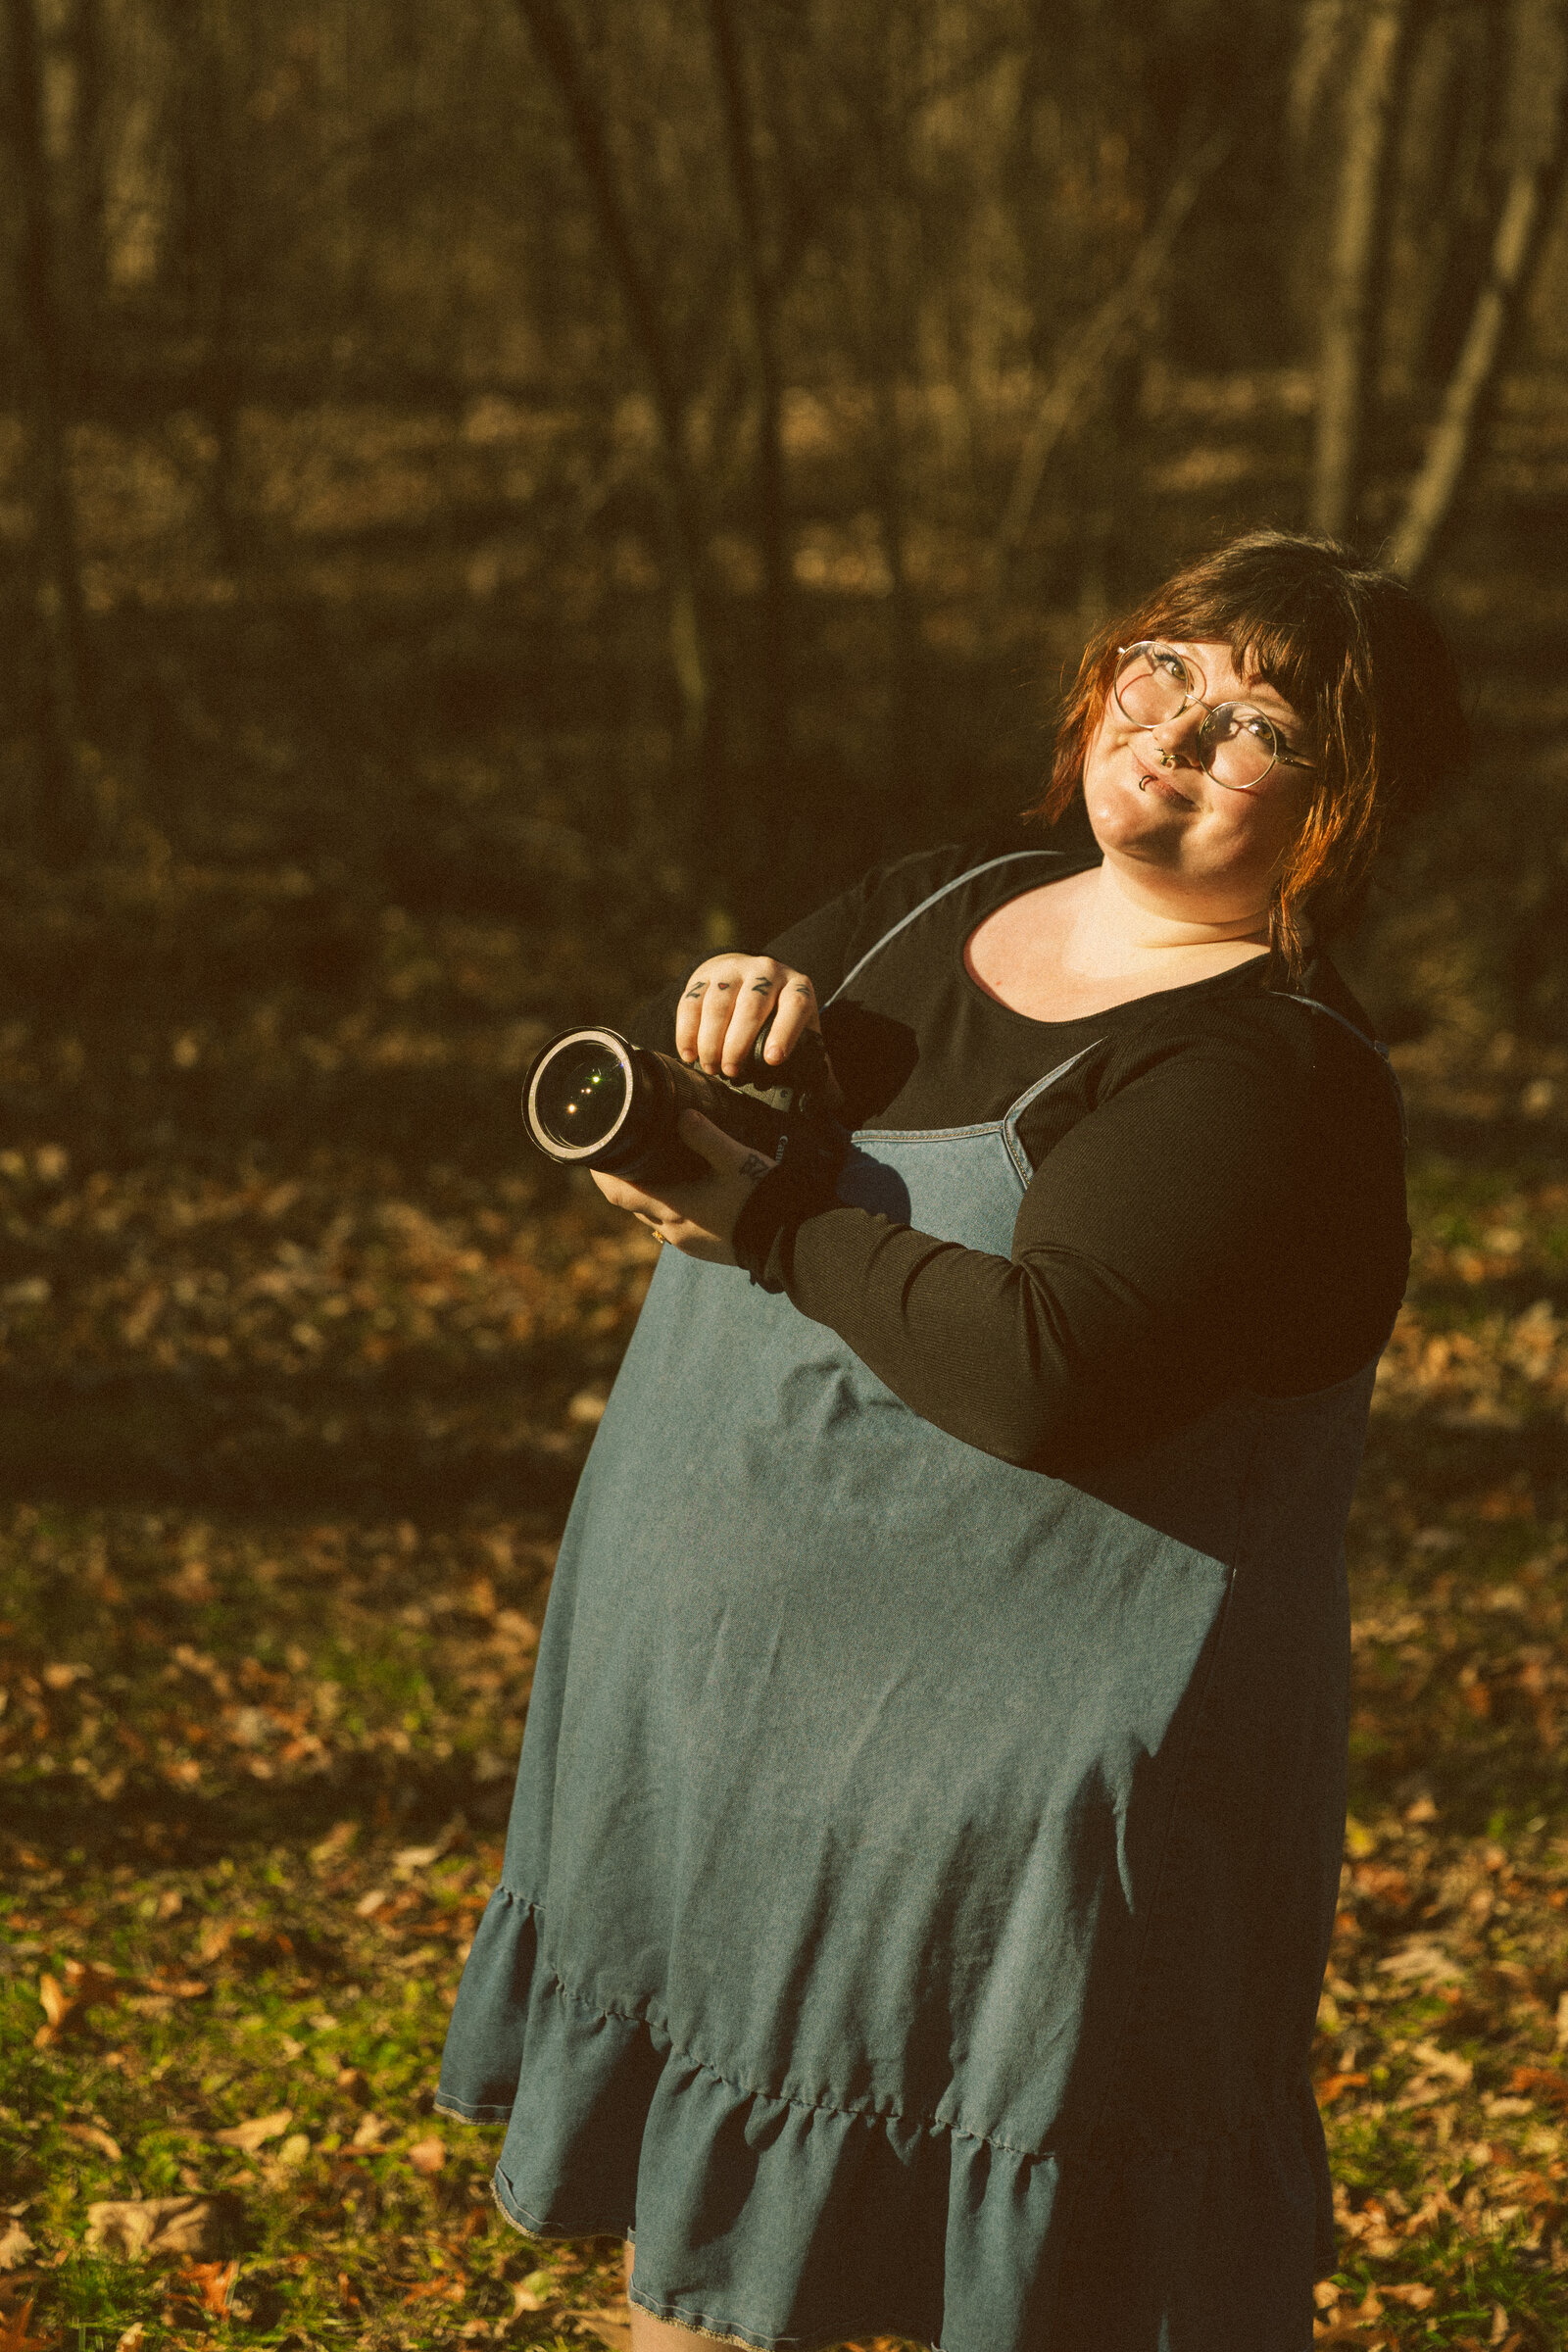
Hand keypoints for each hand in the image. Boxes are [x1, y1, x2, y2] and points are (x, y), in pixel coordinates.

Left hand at [590, 1109, 773, 1263]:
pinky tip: (683, 1189)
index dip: (601, 1175)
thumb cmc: (763, 1200)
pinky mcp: (703, 1247)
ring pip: (654, 1215)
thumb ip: (707, 1136)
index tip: (592, 1155)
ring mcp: (688, 1242)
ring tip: (652, 1166)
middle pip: (634, 1204)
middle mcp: (673, 1230)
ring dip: (648, 1194)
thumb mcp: (736, 1159)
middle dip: (625, 1180)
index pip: (619, 1194)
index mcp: (674, 1208)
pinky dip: (669, 1205)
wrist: (794, 1242)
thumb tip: (682, 1115)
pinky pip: (674, 1224)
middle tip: (623, 1151)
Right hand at [675, 951, 822, 1078]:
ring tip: (710, 1068)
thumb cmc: (778, 1016)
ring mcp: (733, 970)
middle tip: (731, 1072)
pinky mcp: (704, 975)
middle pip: (751, 1005)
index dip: (785, 1031)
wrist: (747, 977)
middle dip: (739, 1042)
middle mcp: (767, 972)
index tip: (773, 1060)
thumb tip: (835, 1102)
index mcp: (797, 987)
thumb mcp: (801, 1031)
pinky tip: (689, 1055)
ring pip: (719, 1003)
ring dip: (711, 1039)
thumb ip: (817, 1064)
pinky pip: (691, 1002)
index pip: (795, 1005)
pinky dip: (687, 1030)